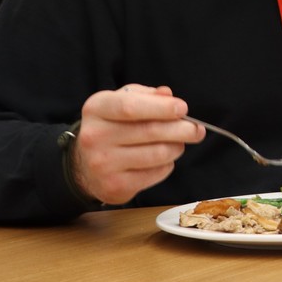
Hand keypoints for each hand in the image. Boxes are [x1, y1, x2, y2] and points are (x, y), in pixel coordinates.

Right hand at [73, 83, 199, 204]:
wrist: (84, 164)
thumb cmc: (112, 126)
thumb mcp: (121, 102)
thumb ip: (145, 95)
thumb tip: (168, 96)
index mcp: (96, 109)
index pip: (130, 107)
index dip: (161, 108)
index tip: (183, 108)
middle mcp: (94, 137)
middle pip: (150, 131)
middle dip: (182, 129)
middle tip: (197, 129)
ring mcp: (102, 164)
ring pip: (158, 154)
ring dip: (177, 147)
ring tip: (178, 143)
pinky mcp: (114, 186)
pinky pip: (156, 173)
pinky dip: (167, 165)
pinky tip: (162, 160)